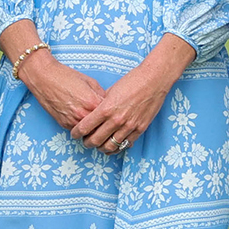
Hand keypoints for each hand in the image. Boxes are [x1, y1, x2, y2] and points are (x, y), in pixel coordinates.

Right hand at [20, 50, 105, 128]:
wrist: (43, 77)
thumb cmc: (66, 76)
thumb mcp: (90, 82)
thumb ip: (102, 95)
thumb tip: (109, 105)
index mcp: (93, 102)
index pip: (110, 116)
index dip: (113, 114)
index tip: (115, 113)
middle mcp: (83, 114)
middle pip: (101, 127)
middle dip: (105, 124)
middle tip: (107, 121)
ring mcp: (73, 121)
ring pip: (90, 132)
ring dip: (94, 128)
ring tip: (96, 121)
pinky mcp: (64, 125)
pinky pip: (78, 130)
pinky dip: (82, 127)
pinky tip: (83, 118)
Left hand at [70, 34, 194, 152]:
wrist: (154, 80)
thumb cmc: (132, 81)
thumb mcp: (111, 91)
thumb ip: (102, 104)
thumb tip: (94, 113)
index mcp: (106, 109)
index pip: (85, 127)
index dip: (77, 133)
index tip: (75, 134)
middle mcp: (116, 120)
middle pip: (95, 140)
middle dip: (87, 143)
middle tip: (85, 141)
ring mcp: (129, 126)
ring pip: (110, 146)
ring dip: (102, 148)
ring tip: (99, 145)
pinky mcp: (140, 129)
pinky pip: (126, 144)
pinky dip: (118, 147)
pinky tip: (114, 145)